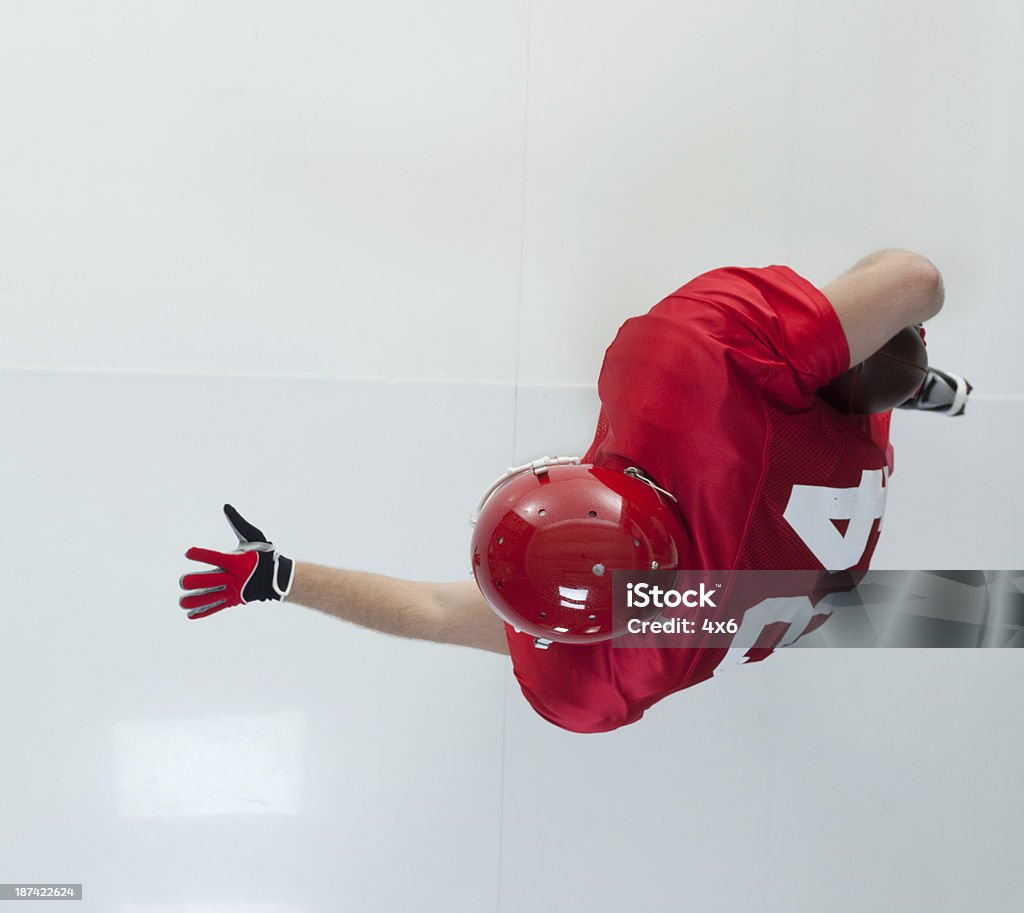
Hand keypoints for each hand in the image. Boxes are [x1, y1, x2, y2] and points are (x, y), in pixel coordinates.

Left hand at [179, 504, 294, 618]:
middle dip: (194, 582)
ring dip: (195, 601)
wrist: (278, 577)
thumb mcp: (253, 536)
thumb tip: (226, 506)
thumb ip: (238, 523)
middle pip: (209, 581)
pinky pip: (216, 607)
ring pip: (210, 598)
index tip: (188, 553)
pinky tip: (189, 614)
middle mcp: (234, 577)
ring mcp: (233, 590)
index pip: (215, 557)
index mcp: (236, 561)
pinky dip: (203, 612)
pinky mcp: (233, 600)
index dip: (201, 555)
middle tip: (184, 581)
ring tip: (182, 601)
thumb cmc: (263, 554)